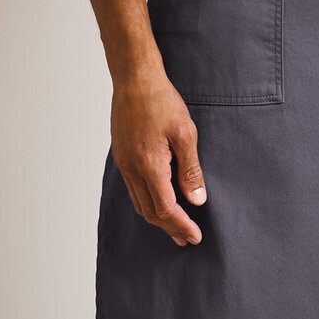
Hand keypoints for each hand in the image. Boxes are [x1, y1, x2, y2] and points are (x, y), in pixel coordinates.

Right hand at [110, 71, 206, 245]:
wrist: (134, 79)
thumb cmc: (162, 102)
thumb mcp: (185, 134)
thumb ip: (191, 170)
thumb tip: (197, 201)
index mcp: (150, 166)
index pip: (166, 209)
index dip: (181, 226)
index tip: (195, 237)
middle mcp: (132, 170)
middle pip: (150, 212)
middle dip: (169, 228)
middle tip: (187, 238)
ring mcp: (124, 163)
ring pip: (139, 202)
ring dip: (157, 217)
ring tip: (174, 225)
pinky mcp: (121, 155)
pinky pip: (133, 188)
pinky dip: (147, 201)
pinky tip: (158, 199)